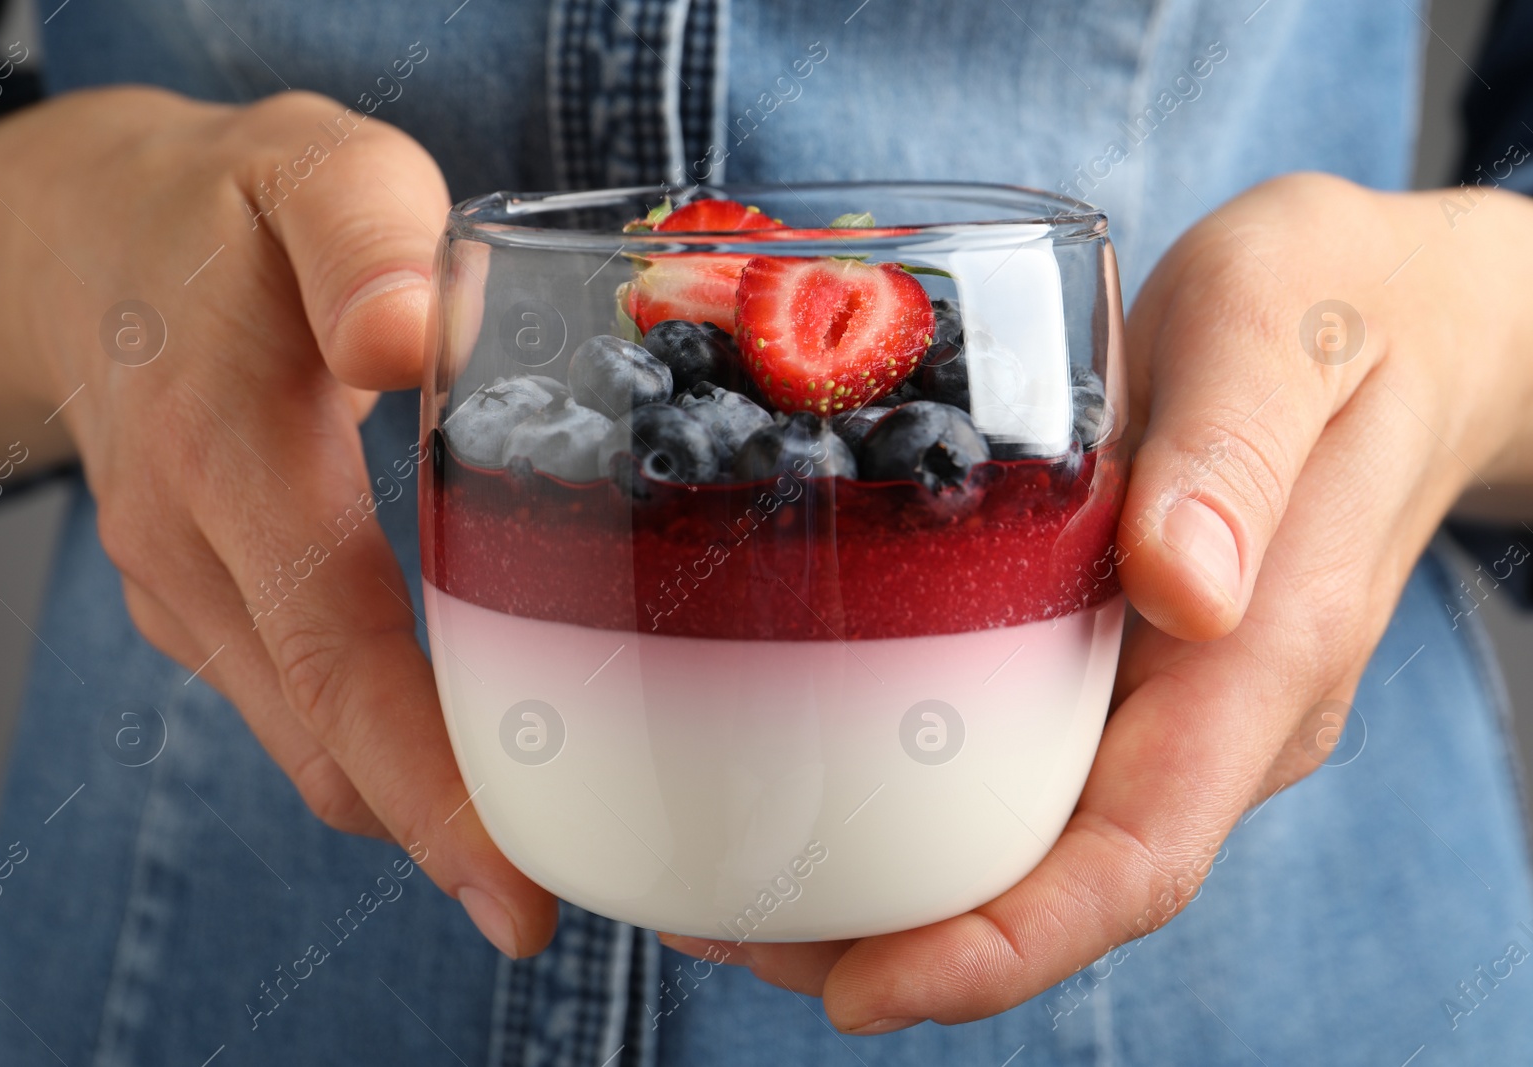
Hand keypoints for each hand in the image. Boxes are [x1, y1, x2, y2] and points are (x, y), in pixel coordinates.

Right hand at [0, 88, 556, 957]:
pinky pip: (294, 700)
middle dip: (448, 835)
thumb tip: (410, 338)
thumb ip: (365, 243)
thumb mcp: (312, 169)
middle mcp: (192, 548)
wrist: (84, 237)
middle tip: (572, 898)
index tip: (517, 892)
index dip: (430, 786)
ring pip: (308, 737)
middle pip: (328, 737)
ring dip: (416, 802)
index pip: (338, 653)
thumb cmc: (230, 207)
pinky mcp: (198, 598)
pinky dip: (378, 746)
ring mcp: (184, 586)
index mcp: (229, 452)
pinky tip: (467, 748)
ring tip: (544, 843)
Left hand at [657, 173, 1532, 1029]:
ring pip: (1034, 834)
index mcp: (1262, 657)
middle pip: (1056, 878)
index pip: (1137, 859)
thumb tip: (1184, 589)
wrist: (1410, 323)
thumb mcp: (1279, 327)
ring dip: (895, 882)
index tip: (859, 990)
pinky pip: (1026, 758)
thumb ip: (1236, 450)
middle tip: (729, 923)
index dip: (1002, 947)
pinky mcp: (1131, 657)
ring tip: (739, 877)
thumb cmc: (1340, 308)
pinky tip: (820, 769)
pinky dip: (920, 792)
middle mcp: (1216, 711)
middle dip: (900, 936)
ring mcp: (1174, 694)